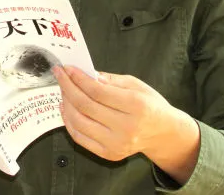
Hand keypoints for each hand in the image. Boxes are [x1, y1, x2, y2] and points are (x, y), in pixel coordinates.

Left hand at [53, 66, 179, 161]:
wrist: (163, 133)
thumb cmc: (150, 105)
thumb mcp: (135, 85)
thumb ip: (110, 80)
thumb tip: (85, 74)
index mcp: (136, 106)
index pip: (97, 92)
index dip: (78, 79)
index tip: (66, 68)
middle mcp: (126, 128)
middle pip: (86, 106)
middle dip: (68, 87)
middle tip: (59, 75)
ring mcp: (117, 144)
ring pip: (79, 122)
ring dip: (66, 104)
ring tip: (63, 91)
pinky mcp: (109, 154)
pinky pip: (80, 137)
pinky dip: (68, 122)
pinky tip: (66, 108)